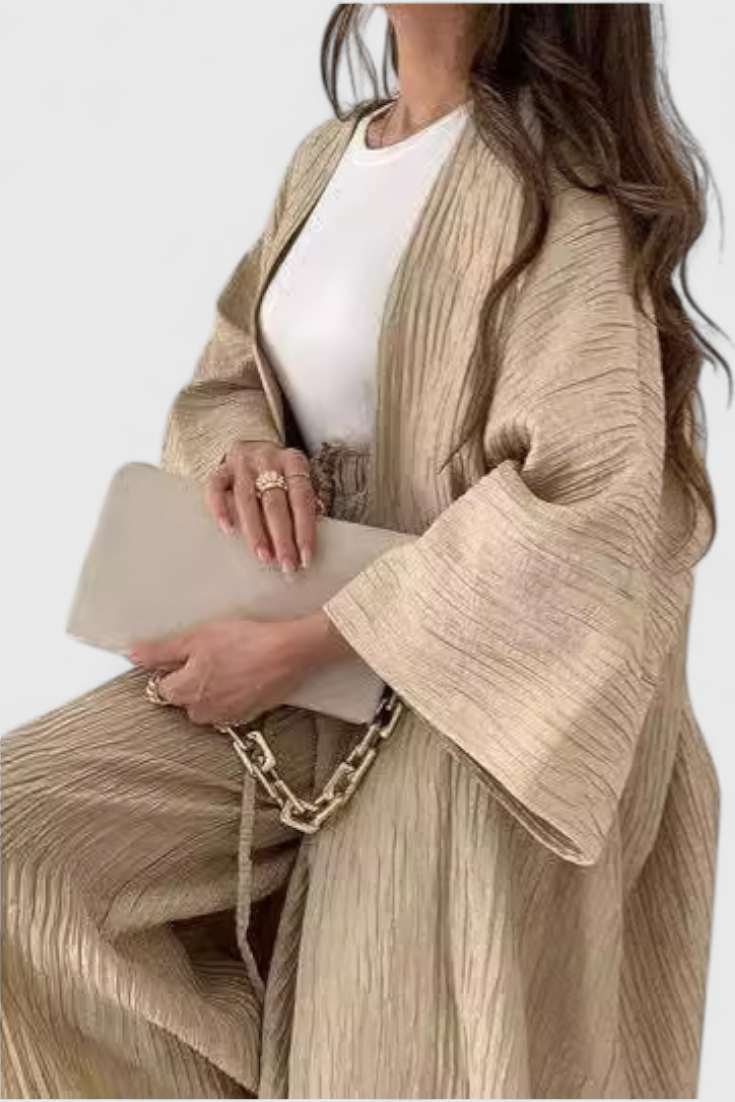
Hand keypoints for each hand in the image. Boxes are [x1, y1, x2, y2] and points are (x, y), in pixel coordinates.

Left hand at [129, 612, 353, 726]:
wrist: (289, 652)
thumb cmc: (246, 642)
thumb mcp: (197, 638)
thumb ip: (161, 651)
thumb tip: (133, 656)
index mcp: (185, 692)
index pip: (161, 688)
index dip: (172, 669)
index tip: (186, 656)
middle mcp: (202, 712)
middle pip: (183, 699)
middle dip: (192, 681)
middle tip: (212, 656)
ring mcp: (226, 717)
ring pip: (206, 705)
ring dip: (212, 689)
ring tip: (231, 664)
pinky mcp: (246, 716)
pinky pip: (228, 708)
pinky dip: (232, 694)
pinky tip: (244, 675)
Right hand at [205, 440, 323, 572]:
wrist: (250, 446)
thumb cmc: (278, 473)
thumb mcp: (296, 480)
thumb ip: (305, 502)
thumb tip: (315, 531)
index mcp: (293, 462)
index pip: (301, 499)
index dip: (305, 529)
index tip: (306, 557)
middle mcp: (268, 460)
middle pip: (275, 502)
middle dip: (282, 537)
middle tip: (286, 564)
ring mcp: (241, 464)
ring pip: (247, 499)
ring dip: (255, 531)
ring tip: (263, 556)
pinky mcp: (220, 470)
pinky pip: (216, 489)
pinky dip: (220, 509)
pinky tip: (227, 530)